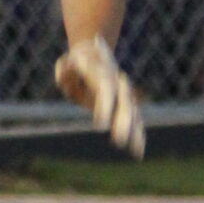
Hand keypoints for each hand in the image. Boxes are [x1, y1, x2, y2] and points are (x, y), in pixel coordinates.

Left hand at [54, 35, 145, 158]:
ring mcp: (125, 91)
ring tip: (135, 153)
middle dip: (123, 122)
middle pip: (124, 103)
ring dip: (135, 132)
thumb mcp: (65, 64)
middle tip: (119, 141)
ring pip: (134, 112)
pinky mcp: (127, 102)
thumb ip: (66, 74)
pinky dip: (138, 135)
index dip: (105, 107)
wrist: (94, 49)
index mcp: (102, 72)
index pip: (106, 90)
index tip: (100, 126)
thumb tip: (67, 80)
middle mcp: (118, 81)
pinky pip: (135, 119)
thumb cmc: (75, 62)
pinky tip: (138, 153)